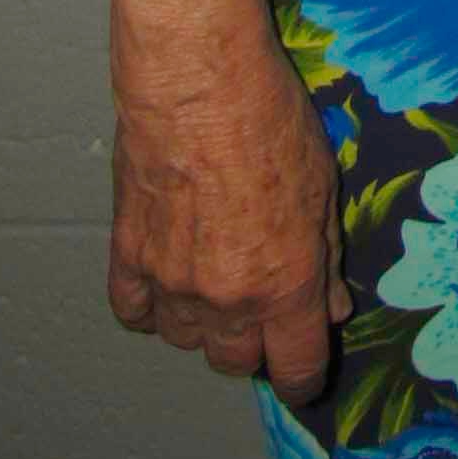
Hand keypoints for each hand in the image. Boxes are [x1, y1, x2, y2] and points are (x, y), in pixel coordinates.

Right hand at [108, 43, 349, 398]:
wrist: (198, 80)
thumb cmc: (271, 118)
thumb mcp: (323, 185)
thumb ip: (325, 257)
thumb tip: (330, 309)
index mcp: (285, 283)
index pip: (295, 368)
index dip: (303, 378)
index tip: (303, 372)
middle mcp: (228, 297)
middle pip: (236, 362)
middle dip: (254, 344)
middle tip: (262, 306)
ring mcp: (172, 282)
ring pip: (185, 341)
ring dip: (203, 323)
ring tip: (216, 276)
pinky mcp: (127, 256)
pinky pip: (134, 312)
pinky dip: (151, 306)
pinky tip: (167, 279)